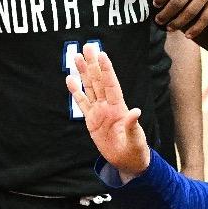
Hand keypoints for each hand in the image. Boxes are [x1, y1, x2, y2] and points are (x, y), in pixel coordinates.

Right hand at [68, 48, 151, 180]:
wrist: (127, 161)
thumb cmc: (135, 150)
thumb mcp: (136, 140)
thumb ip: (133, 126)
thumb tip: (136, 111)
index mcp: (120, 108)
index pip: (112, 85)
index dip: (107, 70)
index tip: (102, 55)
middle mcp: (108, 106)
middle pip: (99, 81)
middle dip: (93, 64)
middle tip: (87, 47)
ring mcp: (99, 112)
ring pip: (90, 88)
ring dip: (84, 73)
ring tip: (76, 57)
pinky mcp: (91, 121)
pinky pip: (82, 103)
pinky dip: (76, 92)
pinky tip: (70, 79)